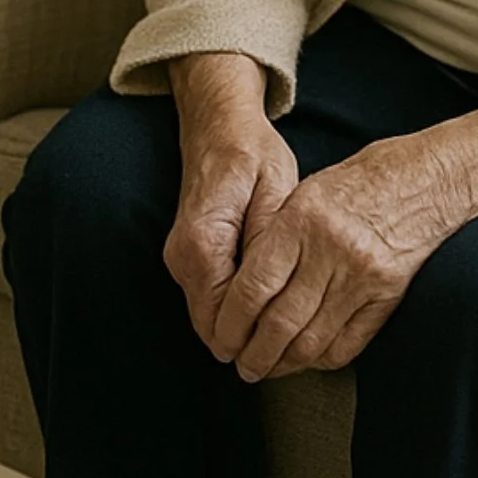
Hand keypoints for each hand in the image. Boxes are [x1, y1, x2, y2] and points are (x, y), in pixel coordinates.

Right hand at [164, 53, 299, 351]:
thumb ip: (269, 242)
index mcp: (203, 241)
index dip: (258, 342)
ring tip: (288, 334)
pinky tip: (269, 310)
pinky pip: (208, 303)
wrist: (217, 125)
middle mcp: (182, 256)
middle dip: (251, 345)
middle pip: (213, 329)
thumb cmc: (251, 152)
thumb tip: (272, 293)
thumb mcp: (275, 189)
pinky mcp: (186, 258)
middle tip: (297, 352)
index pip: (222, 319)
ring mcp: (179, 259)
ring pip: (209, 321)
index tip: (296, 352)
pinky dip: (234, 316)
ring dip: (242, 333)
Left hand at [214, 102, 477, 381]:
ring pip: (312, 341)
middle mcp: (330, 251)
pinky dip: (321, 359)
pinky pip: (347, 344)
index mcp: (300, 221)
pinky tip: (306, 360)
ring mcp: (361, 277)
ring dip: (284, 364)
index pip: (254, 287)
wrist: (417, 181)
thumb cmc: (350, 185)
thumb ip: (271, 241)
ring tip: (267, 369)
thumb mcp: (300, 196)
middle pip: (280, 323)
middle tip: (241, 366)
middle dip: (253, 354)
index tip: (221, 338)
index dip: (231, 322)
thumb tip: (239, 295)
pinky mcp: (387, 296)